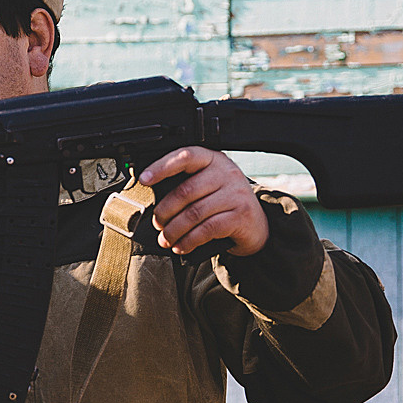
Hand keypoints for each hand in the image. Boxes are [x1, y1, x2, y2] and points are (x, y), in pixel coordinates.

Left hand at [137, 147, 268, 256]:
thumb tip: (154, 200)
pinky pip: (207, 229)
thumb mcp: (209, 186)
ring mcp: (236, 194)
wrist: (257, 225)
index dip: (162, 167)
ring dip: (174, 230)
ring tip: (166, 239)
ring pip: (194, 213)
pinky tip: (181, 246)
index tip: (144, 179)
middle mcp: (226, 173)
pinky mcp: (240, 216)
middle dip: (165, 211)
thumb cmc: (225, 204)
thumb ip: (188, 185)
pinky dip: (189, 240)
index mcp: (213, 160)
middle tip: (158, 223)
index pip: (185, 156)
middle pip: (186, 191)